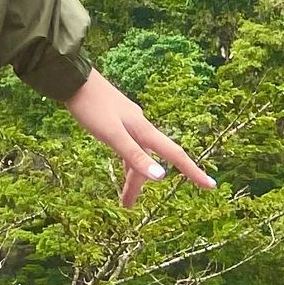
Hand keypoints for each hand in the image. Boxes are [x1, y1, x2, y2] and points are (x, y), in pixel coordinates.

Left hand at [63, 68, 214, 207]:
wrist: (72, 78)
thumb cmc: (91, 106)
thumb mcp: (112, 134)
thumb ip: (134, 155)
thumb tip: (162, 176)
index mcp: (143, 130)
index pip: (174, 155)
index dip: (193, 171)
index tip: (211, 186)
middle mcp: (140, 126)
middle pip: (150, 160)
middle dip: (141, 183)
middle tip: (128, 205)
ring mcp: (128, 122)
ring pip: (137, 154)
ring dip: (131, 175)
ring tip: (122, 197)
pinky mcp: (116, 119)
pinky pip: (128, 145)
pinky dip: (126, 160)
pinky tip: (121, 164)